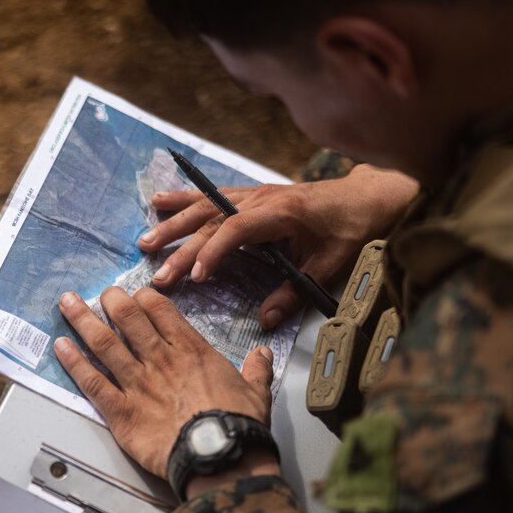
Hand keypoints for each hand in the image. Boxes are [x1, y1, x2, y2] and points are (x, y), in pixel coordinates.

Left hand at [54, 286, 273, 479]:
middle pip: (128, 319)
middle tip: (101, 292)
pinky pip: (92, 382)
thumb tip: (263, 356)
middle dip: (111, 301)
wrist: (220, 456)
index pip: (161, 311)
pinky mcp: (122, 412)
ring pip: (104, 343)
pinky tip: (60, 347)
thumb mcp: (256, 392)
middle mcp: (160, 360)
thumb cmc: (238, 426)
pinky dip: (74, 363)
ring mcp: (138, 384)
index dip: (144, 298)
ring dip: (82, 321)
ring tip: (67, 303)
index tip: (136, 294)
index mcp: (191, 351)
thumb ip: (256, 370)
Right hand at [138, 164, 417, 327]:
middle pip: (212, 220)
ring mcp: (254, 193)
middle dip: (181, 245)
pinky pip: (212, 196)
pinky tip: (160, 201)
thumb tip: (265, 320)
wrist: (368, 197)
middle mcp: (262, 198)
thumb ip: (295, 292)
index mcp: (282, 213)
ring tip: (145, 238)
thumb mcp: (329, 266)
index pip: (237, 229)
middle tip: (156, 270)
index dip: (214, 252)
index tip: (196, 278)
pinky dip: (184, 200)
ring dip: (173, 222)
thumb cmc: (352, 230)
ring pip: (205, 205)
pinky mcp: (252, 194)